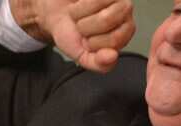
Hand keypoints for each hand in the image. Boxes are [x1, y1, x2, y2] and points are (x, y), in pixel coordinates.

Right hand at [11, 0, 135, 72]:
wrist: (54, 14)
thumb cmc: (73, 34)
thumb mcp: (83, 56)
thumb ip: (100, 64)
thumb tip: (112, 56)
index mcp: (125, 31)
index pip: (114, 39)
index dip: (94, 43)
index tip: (88, 41)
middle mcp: (125, 10)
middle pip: (106, 18)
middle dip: (85, 26)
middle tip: (82, 27)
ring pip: (96, 1)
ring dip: (79, 12)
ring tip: (79, 15)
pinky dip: (77, 3)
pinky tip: (77, 2)